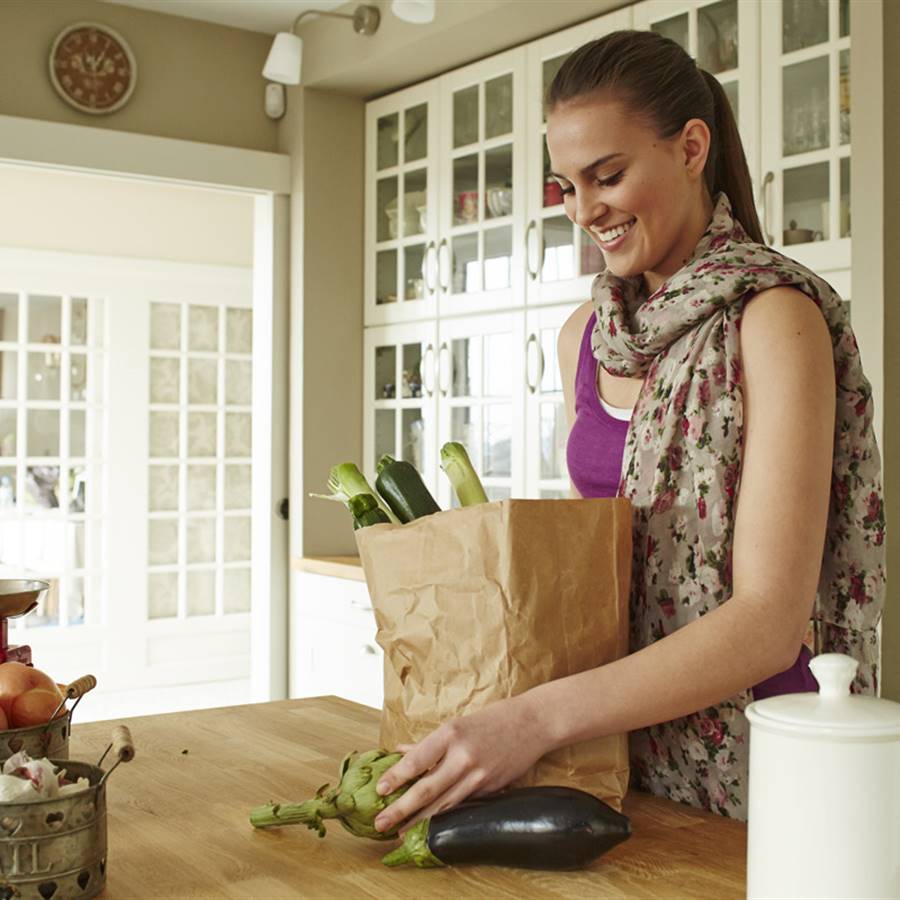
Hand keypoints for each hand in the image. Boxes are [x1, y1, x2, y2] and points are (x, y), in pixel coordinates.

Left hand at [372, 694, 548, 835]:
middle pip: (426, 789)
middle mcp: (463, 756)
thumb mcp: (457, 723)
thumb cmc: (492, 719)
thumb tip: (400, 753)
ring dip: (420, 822)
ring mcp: (478, 776)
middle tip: (381, 823)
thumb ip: (429, 743)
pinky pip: (463, 806)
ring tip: (400, 833)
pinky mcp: (491, 789)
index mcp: (451, 734)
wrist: (532, 722)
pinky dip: (445, 818)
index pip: (417, 760)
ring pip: (444, 805)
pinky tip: (431, 827)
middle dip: (401, 809)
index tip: (379, 790)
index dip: (396, 777)